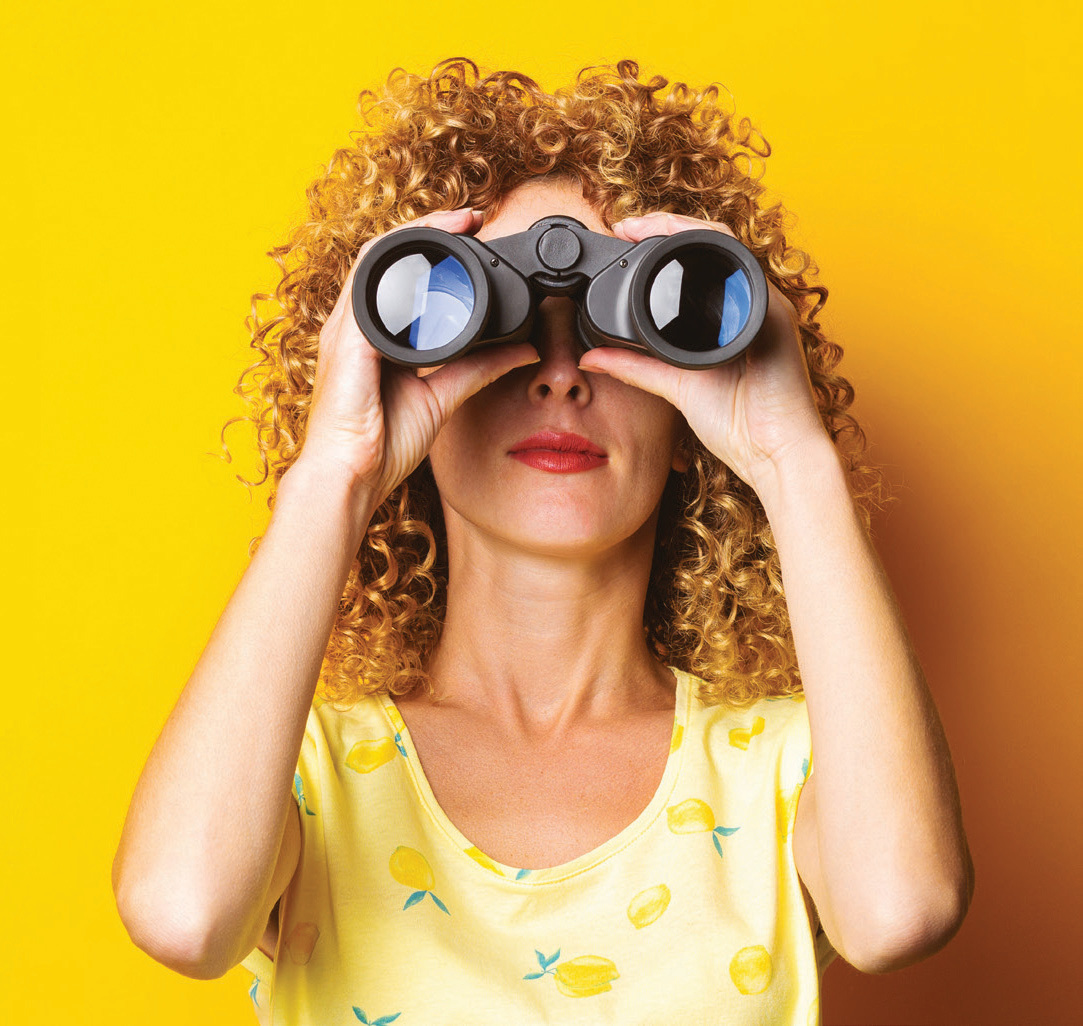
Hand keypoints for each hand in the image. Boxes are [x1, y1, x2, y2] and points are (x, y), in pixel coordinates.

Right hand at [293, 207, 539, 508]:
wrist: (352, 477)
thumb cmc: (383, 444)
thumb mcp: (443, 397)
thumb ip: (479, 369)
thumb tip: (523, 350)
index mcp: (377, 337)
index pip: (404, 276)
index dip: (438, 251)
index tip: (477, 235)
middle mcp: (358, 327)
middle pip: (390, 257)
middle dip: (431, 229)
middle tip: (473, 216)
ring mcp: (347, 331)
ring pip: (377, 260)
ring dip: (417, 234)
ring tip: (457, 221)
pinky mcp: (347, 343)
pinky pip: (369, 290)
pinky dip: (398, 266)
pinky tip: (427, 253)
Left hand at [577, 212, 832, 492]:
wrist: (775, 454)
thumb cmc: (739, 426)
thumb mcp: (676, 386)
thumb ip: (634, 368)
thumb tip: (590, 358)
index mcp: (727, 317)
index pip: (694, 265)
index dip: (658, 243)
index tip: (621, 236)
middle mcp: (748, 304)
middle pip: (709, 246)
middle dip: (666, 226)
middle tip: (626, 225)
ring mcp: (765, 305)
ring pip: (726, 246)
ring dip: (684, 229)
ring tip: (644, 225)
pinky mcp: (774, 314)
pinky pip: (744, 267)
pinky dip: (711, 251)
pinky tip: (681, 245)